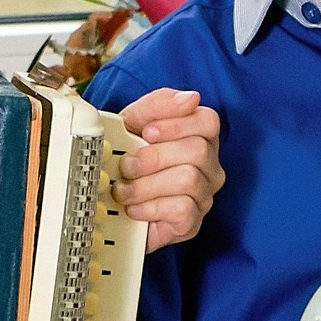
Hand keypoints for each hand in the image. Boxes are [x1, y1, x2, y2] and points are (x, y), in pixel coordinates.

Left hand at [114, 88, 223, 249]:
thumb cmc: (128, 161)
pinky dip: (150, 207)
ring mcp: (204, 195)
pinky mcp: (193, 222)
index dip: (177, 124)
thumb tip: (190, 98)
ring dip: (146, 184)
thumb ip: (156, 106)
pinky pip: (182, 209)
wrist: (111, 206)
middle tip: (126, 165)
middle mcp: (209, 165)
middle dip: (153, 157)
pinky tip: (135, 208)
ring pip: (189, 179)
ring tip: (124, 190)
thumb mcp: (132, 125)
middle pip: (197, 150)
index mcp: (199, 137)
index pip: (208, 120)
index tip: (147, 132)